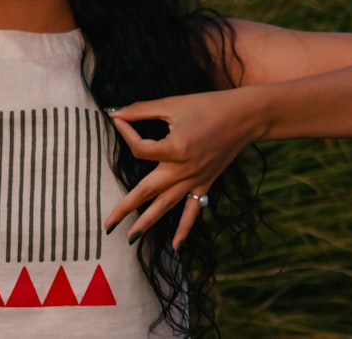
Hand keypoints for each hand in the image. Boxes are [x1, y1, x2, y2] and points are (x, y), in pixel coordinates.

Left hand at [104, 88, 260, 248]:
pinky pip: (193, 210)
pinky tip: (175, 246)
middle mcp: (184, 169)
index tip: (118, 120)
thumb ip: (140, 110)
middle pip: (147, 191)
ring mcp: (195, 180)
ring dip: (147, 222)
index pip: (139, 149)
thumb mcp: (172, 104)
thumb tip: (114, 112)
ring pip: (166, 205)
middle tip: (106, 225)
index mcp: (175, 148)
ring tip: (130, 238)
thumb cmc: (207, 105)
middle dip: (125, 209)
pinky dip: (184, 228)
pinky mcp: (205, 184)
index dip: (125, 133)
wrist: (245, 116)